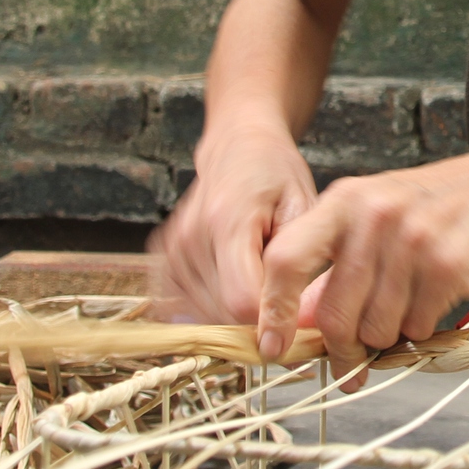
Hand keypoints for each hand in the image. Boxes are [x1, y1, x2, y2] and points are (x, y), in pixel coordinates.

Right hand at [149, 122, 318, 327]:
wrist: (238, 148)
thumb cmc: (278, 176)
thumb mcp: (304, 209)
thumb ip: (298, 262)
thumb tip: (295, 318)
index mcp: (229, 221)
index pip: (241, 301)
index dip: (270, 320)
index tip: (293, 320)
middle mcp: (191, 236)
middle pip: (220, 313)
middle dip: (254, 321)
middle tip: (281, 301)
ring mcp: (172, 248)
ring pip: (202, 315)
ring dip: (232, 314)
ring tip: (257, 284)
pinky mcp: (163, 258)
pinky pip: (183, 306)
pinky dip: (210, 307)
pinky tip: (232, 285)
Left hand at [256, 147, 468, 374]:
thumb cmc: (440, 204)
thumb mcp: (377, 210)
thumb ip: (337, 258)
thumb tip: (302, 321)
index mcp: (344, 200)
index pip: (285, 259)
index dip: (273, 309)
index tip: (273, 346)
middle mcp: (372, 216)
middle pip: (332, 312)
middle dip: (341, 350)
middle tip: (351, 364)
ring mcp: (410, 240)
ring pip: (375, 328)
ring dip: (388, 337)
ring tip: (405, 314)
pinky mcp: (447, 266)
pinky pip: (416, 326)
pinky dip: (422, 328)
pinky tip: (434, 302)